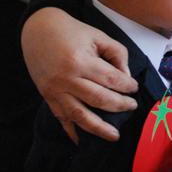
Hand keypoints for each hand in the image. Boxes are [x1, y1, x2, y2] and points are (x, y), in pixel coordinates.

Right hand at [21, 8, 139, 141]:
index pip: (112, 80)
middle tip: (131, 107)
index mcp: (81, 61)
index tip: (134, 88)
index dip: (127, 86)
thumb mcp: (98, 36)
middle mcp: (67, 79)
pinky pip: (61, 118)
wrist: (38, 30)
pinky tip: (82, 141)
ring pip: (80, 115)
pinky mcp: (47, 97)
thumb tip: (125, 78)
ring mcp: (56, 90)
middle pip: (99, 99)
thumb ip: (117, 54)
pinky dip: (72, 132)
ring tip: (114, 136)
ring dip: (99, 128)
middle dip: (120, 106)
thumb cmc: (71, 31)